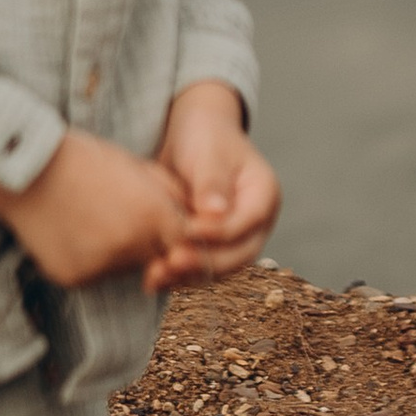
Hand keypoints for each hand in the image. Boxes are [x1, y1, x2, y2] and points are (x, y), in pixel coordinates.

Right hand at [0, 126, 187, 290]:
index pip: (188, 242)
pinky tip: (76, 231)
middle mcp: (130, 247)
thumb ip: (173, 197)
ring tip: (96, 218)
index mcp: (152, 215)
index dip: (184, 235)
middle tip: (126, 215)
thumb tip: (200, 220)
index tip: (175, 227)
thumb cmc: (87, 160)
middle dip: (153, 243)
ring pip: (127, 268)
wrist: (27, 171)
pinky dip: (93, 259)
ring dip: (123, 252)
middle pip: (159, 258)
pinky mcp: (76, 278)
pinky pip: (97, 274)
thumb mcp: (139, 168)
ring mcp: (101, 266)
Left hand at [151, 79, 280, 291]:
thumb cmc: (205, 137)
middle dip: (203, 262)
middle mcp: (254, 224)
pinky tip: (152, 278)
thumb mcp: (209, 152)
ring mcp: (234, 239)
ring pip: (218, 269)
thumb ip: (212, 182)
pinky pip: (200, 268)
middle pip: (237, 255)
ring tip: (155, 276)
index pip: (246, 223)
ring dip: (188, 275)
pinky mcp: (212, 247)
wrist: (191, 138)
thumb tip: (216, 214)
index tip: (186, 230)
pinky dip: (178, 274)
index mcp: (263, 196)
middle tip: (171, 262)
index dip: (217, 232)